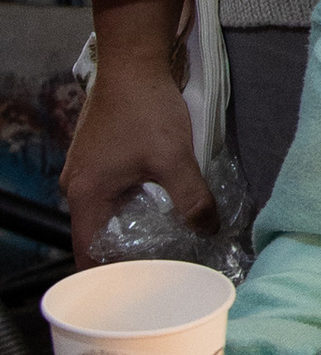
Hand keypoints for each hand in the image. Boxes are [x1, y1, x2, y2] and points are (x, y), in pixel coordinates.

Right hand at [64, 16, 213, 266]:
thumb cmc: (146, 109)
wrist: (133, 62)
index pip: (87, 254)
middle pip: (95, 236)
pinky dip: (130, 209)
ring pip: (104, 215)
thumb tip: (209, 231)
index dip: (109, 277)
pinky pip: (110, 196)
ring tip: (162, 250)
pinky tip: (157, 214)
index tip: (135, 292)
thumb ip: (192, 199)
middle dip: (123, 258)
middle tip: (158, 275)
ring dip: (129, 231)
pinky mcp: (99, 158)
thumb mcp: (174, 158)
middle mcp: (77, 186)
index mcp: (85, 195)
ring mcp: (86, 171)